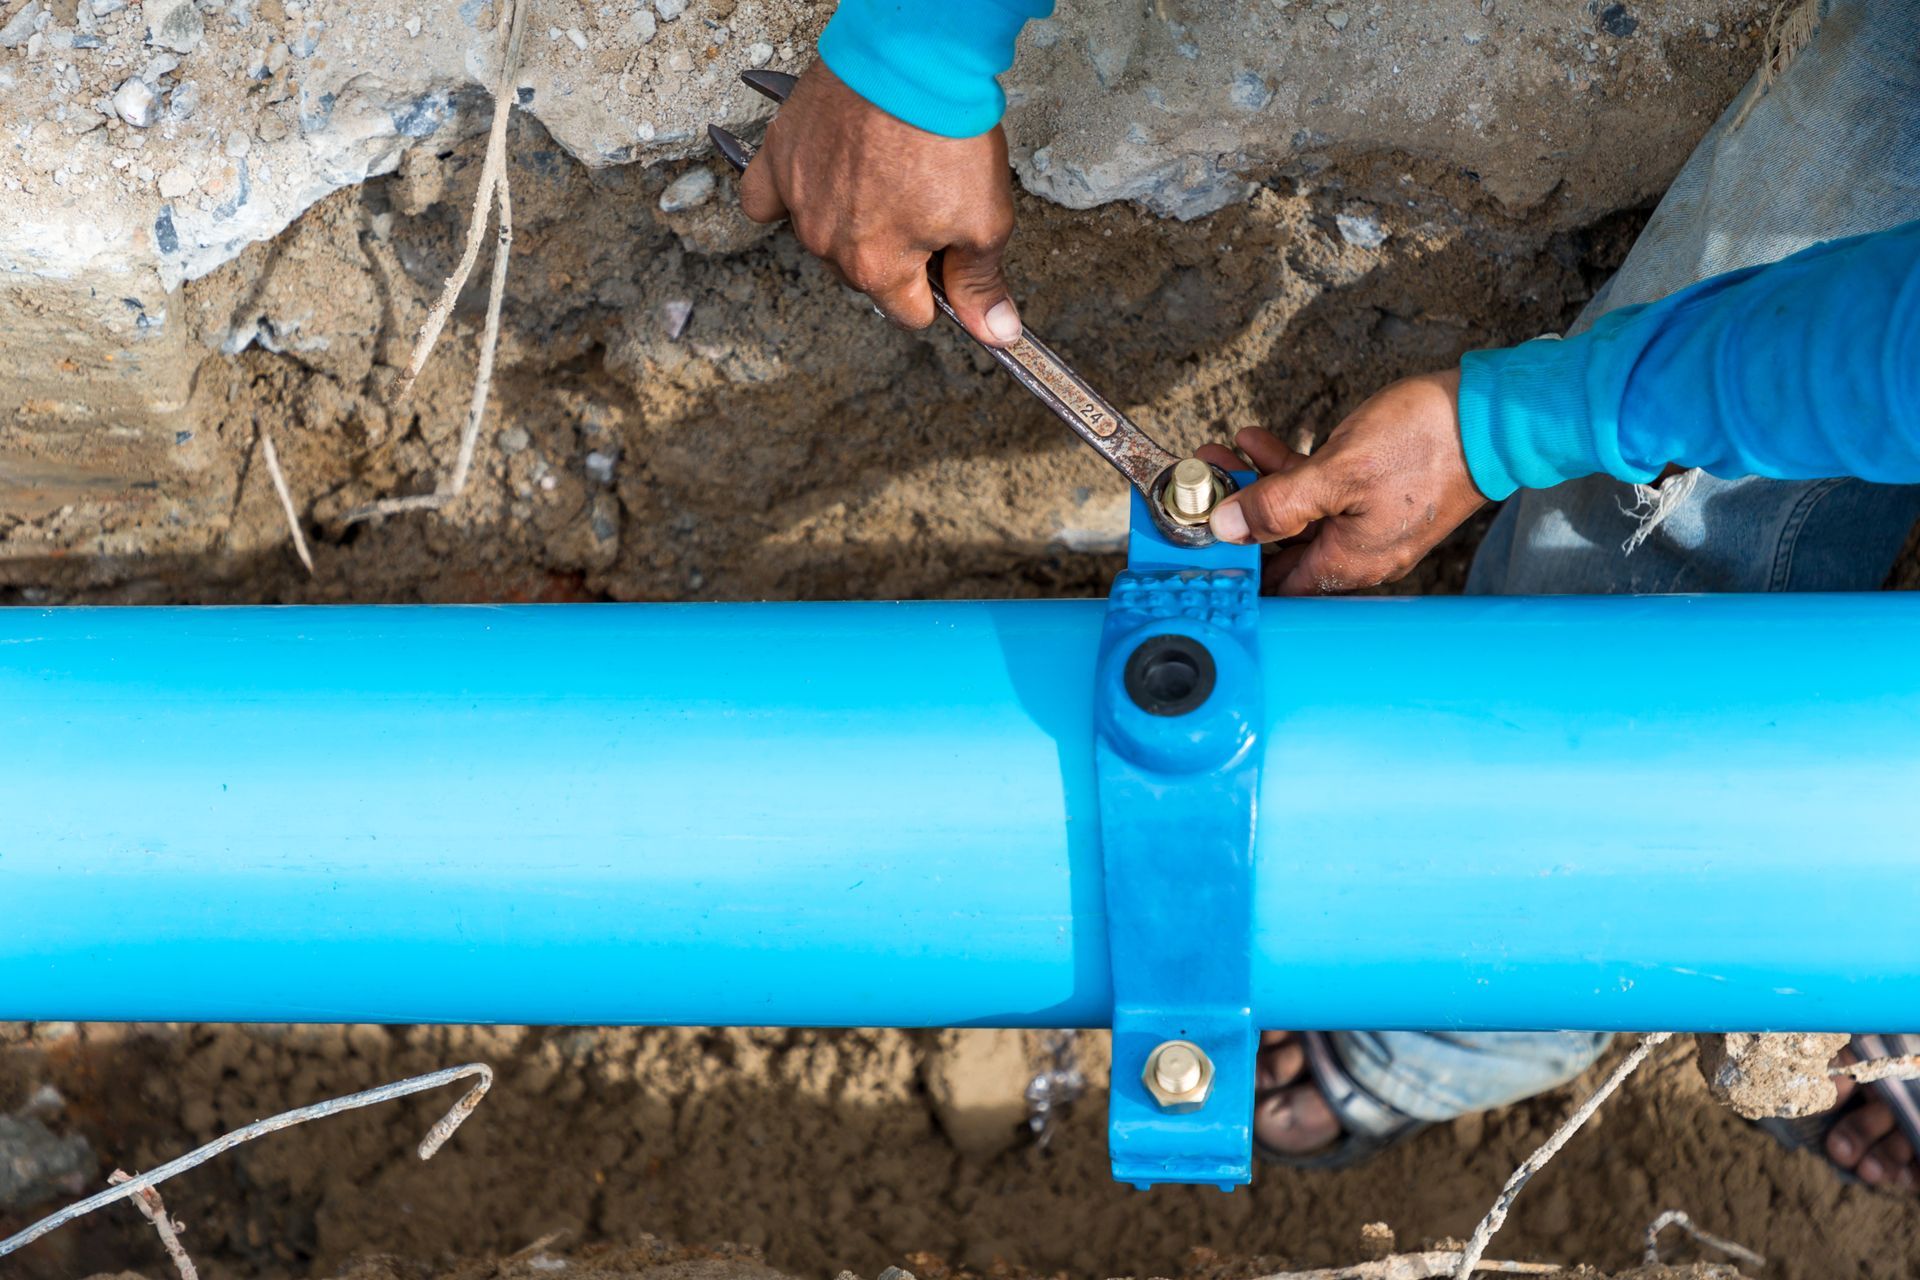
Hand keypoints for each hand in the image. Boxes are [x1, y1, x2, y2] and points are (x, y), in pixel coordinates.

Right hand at [738, 61, 1022, 345]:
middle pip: (866, 275)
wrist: (912, 59)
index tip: (950, 254)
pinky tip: (816, 185)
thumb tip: (996, 334)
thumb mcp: (986, 221)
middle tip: (923, 202)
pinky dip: (787, 198)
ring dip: (850, 220)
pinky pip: (763, 199)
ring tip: (884, 175)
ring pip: (824, 238)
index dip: (938, 287)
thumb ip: (982, 284)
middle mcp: (828, 244)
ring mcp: (798, 202)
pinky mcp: (779, 159)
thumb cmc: (947, 136)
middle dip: (895, 252)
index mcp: (877, 269)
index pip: (910, 313)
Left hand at [1198, 369, 1485, 594]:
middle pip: (1281, 547)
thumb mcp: (1338, 472)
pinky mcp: (1376, 496)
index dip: (1234, 564)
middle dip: (1236, 514)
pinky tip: (1257, 441)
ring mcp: (1368, 525)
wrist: (1493, 416)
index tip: (1198, 538)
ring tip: (1220, 453)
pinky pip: (1322, 493)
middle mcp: (1359, 554)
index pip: (1275, 585)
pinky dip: (1290, 470)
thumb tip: (1226, 528)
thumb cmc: (1425, 444)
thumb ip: (1277, 505)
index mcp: (1349, 563)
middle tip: (1202, 483)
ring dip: (1257, 485)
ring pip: (1297, 514)